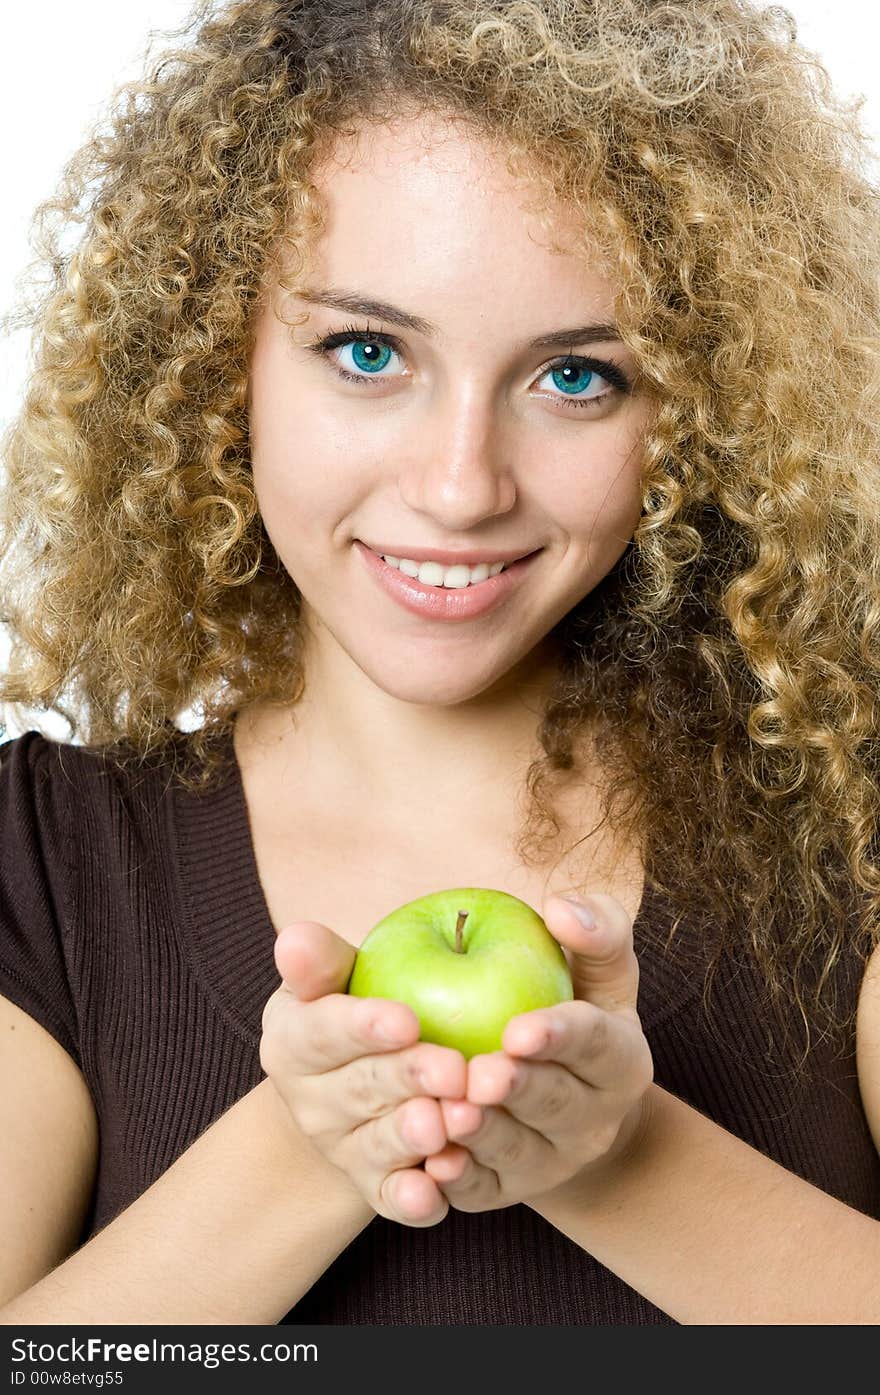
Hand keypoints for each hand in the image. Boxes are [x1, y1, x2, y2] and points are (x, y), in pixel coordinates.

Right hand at [259, 920, 466, 1226]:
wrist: (356, 1081)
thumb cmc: (354, 1006)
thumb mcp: (333, 976)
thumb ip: (320, 960)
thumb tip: (295, 938)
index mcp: (292, 1042)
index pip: (322, 1032)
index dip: (362, 1027)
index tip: (405, 1020)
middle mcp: (310, 1102)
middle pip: (360, 1089)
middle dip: (406, 1080)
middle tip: (452, 1071)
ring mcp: (342, 1149)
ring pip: (379, 1145)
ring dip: (415, 1137)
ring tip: (451, 1124)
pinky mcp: (374, 1188)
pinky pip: (392, 1198)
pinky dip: (413, 1199)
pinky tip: (440, 1193)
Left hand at [423, 892, 653, 1210]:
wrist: (559, 1096)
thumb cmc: (568, 1006)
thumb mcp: (596, 968)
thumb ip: (593, 931)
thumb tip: (562, 907)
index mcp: (620, 1060)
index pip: (596, 1045)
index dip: (560, 1037)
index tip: (520, 1028)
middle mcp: (594, 1118)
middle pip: (556, 1104)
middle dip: (518, 1091)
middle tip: (479, 1075)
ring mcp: (551, 1161)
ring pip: (517, 1151)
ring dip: (481, 1137)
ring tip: (448, 1116)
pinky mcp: (507, 1191)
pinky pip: (482, 1190)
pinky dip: (457, 1179)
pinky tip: (429, 1163)